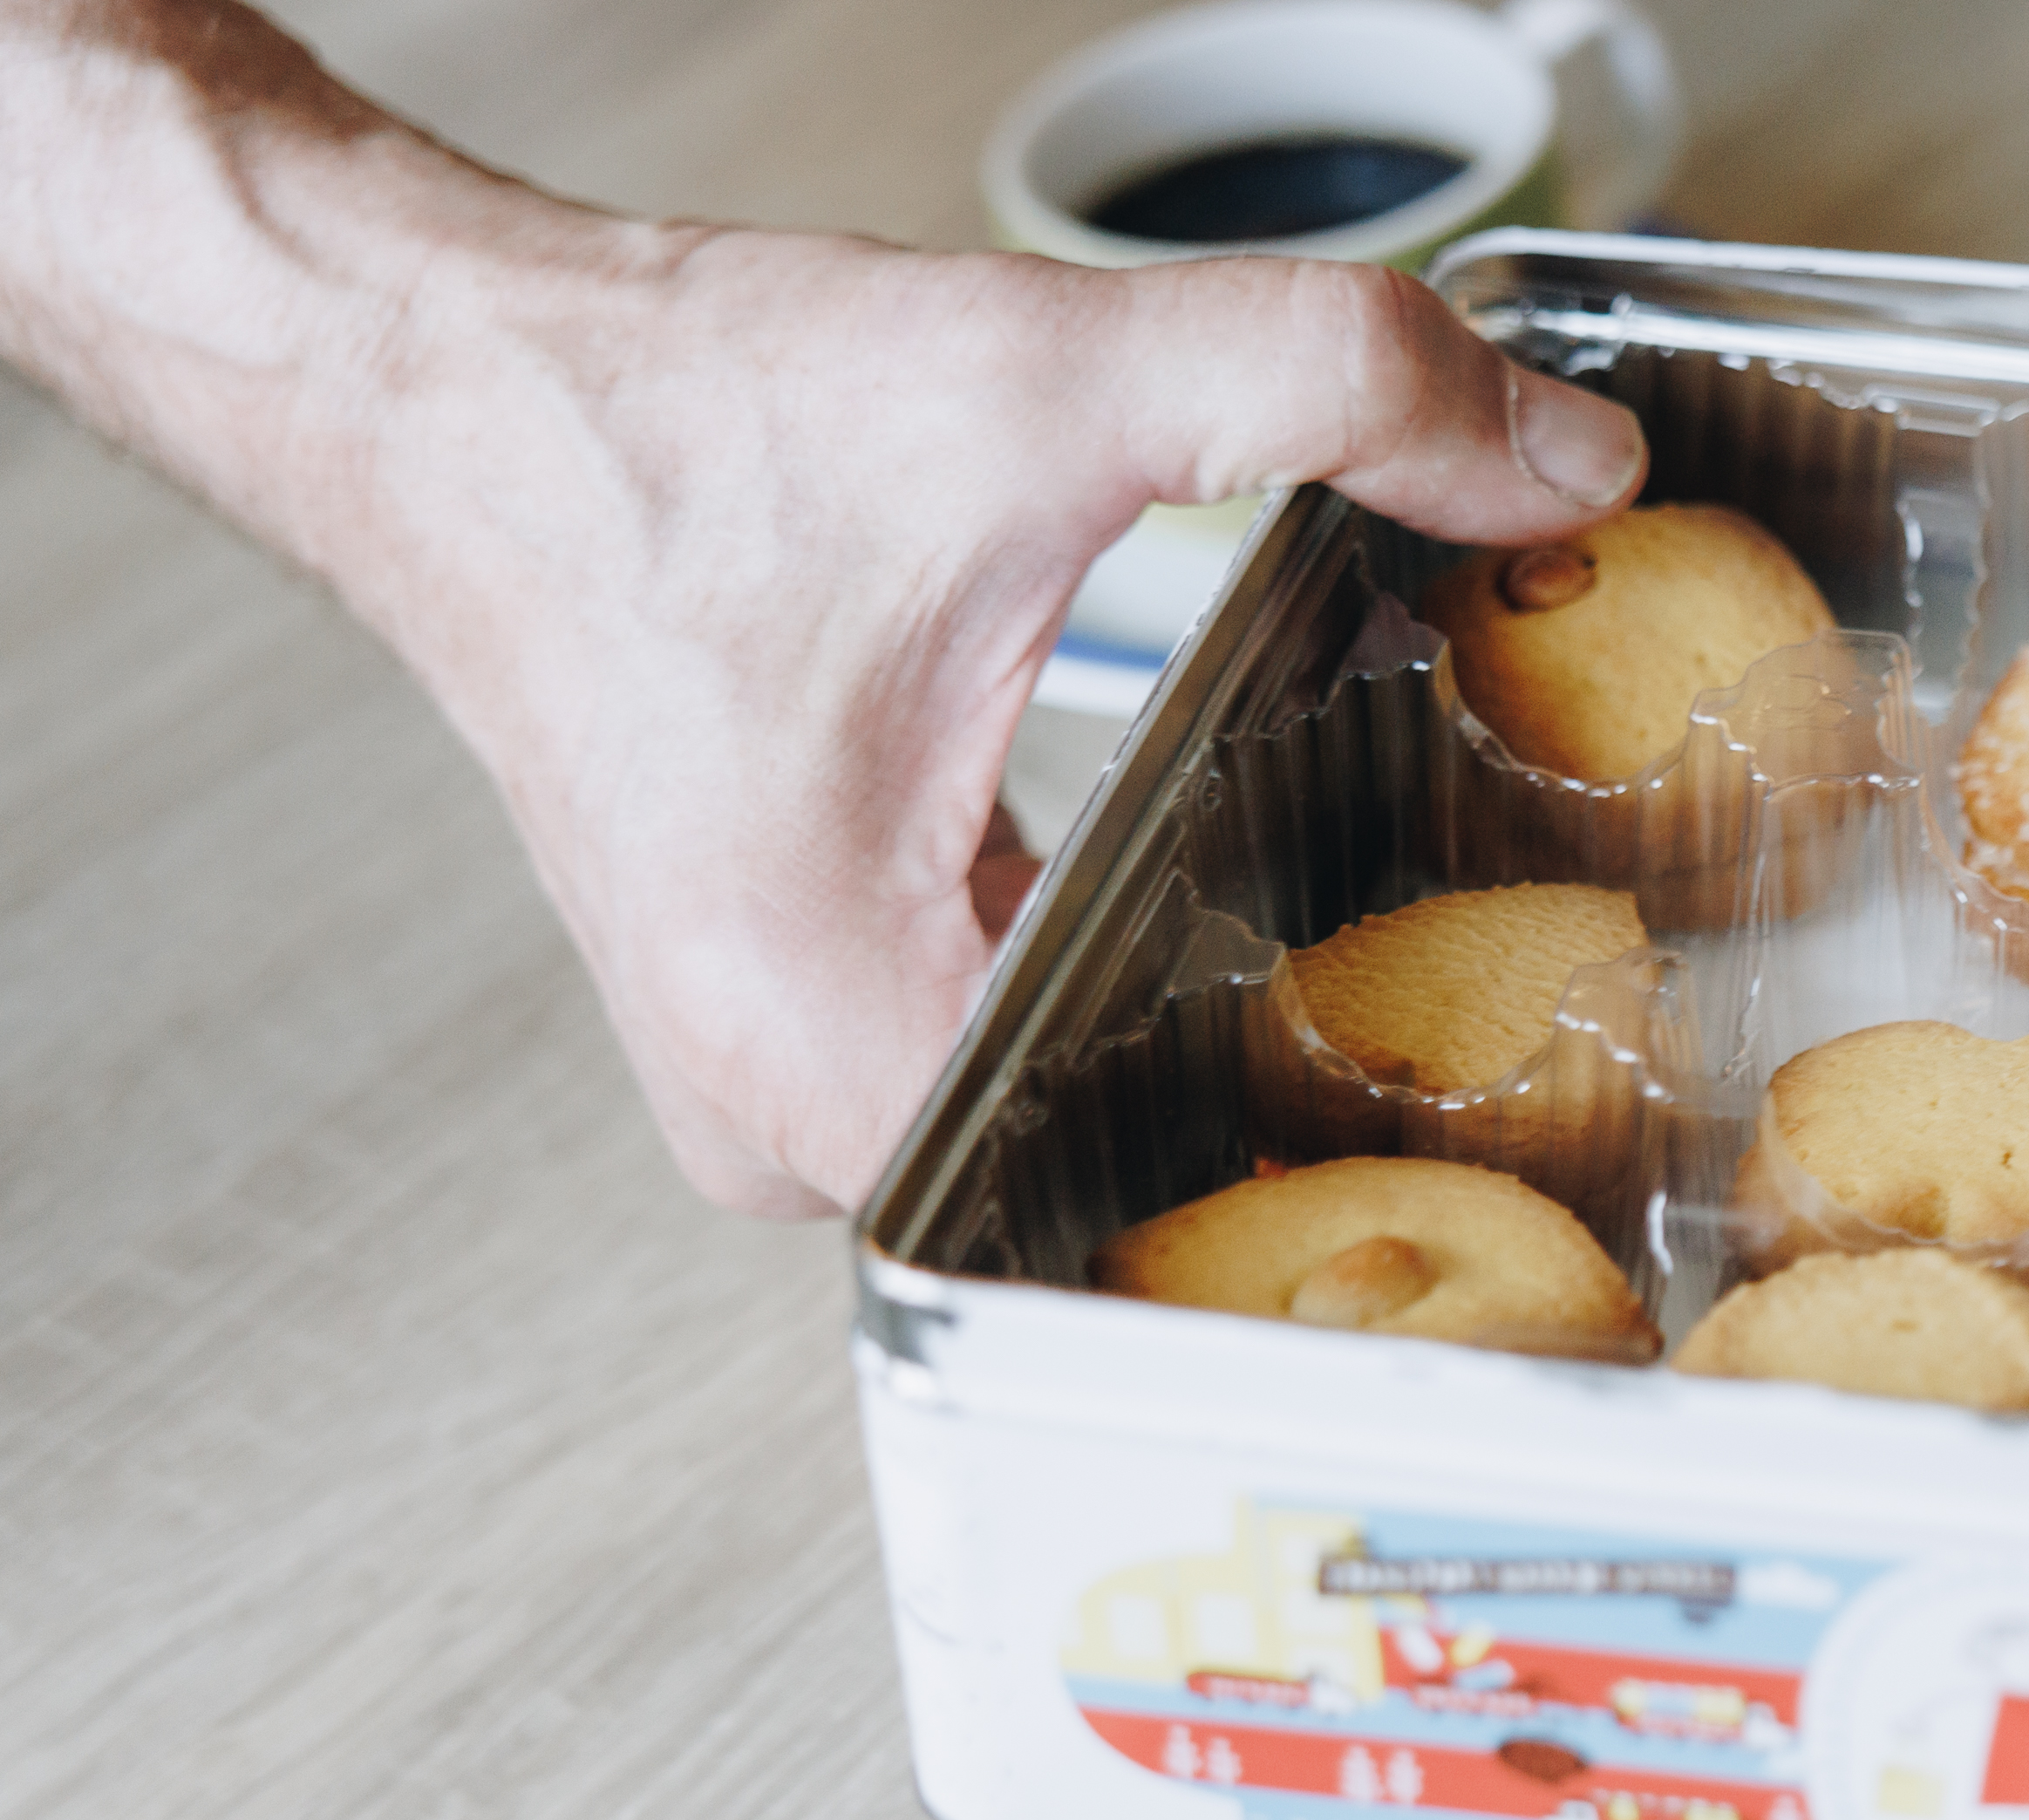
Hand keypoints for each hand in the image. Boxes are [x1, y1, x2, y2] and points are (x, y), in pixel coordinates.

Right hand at [329, 215, 1640, 1213]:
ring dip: (1179, 1029)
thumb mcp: (1050, 383)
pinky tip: (1176, 908)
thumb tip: (1562, 461)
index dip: (1314, 1163)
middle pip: (1105, 1176)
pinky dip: (1084, 985)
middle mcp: (768, 1106)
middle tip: (1442, 1014)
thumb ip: (1336, 391)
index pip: (1123, 1223)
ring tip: (1321, 957)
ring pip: (1047, 1124)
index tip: (1447, 1135)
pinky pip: (981, 1063)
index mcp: (820, 1034)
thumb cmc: (669, 426)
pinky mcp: (772, 1028)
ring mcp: (760, 1084)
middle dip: (1273, 1082)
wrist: (462, 392)